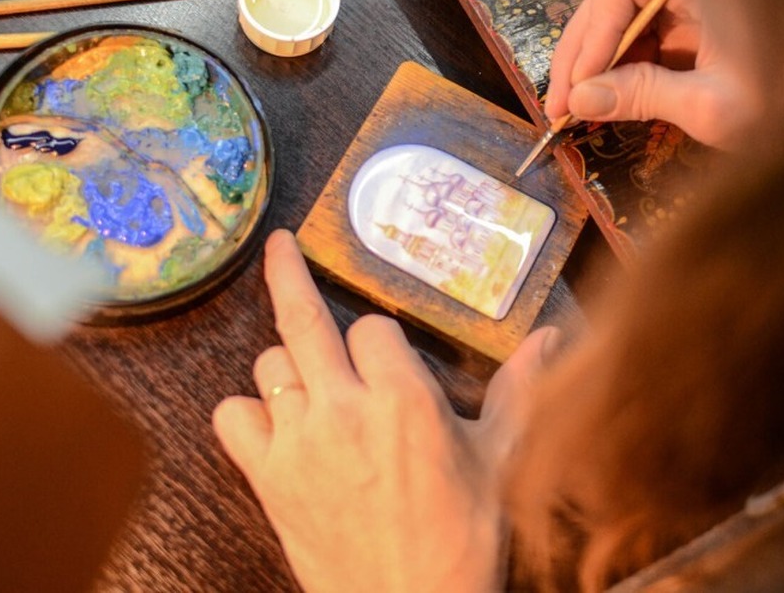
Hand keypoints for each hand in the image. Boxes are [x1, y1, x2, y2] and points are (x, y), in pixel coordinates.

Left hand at [212, 230, 556, 592]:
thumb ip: (518, 391)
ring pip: (270, 364)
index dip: (380, 337)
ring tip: (309, 382)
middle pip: (302, 317)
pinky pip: (232, 417)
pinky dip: (245, 413)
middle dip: (288, 272)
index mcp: (405, 397)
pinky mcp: (269, 478)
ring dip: (287, 364)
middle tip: (280, 245)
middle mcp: (345, 408)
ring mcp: (300, 442)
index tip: (388, 356)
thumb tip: (550, 338)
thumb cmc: (462, 538)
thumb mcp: (499, 460)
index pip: (373, 327)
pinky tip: (272, 422)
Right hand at [546, 0, 759, 148]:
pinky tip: (609, 100)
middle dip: (585, 48)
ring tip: (577, 109)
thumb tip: (580, 101)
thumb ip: (642, 96)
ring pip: (626, 13)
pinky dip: (625, 66)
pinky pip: (649, 33)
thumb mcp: (714, 106)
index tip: (576, 89)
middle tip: (559, 104)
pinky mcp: (705, 21)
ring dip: (599, 60)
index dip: (591, 33)